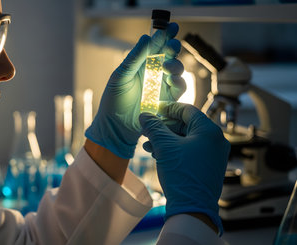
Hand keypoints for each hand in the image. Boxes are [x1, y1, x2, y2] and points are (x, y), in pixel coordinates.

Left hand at [85, 23, 184, 158]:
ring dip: (175, 64)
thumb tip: (147, 36)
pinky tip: (171, 80)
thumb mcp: (121, 75)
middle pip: (170, 55)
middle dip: (173, 47)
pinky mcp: (168, 100)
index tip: (172, 26)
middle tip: (172, 45)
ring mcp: (161, 86)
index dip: (165, 35)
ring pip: (177, 70)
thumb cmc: (113, 100)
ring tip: (166, 66)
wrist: (115, 126)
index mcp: (141, 64)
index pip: (155, 46)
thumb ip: (135, 57)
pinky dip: (178, 82)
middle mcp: (153, 73)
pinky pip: (179, 88)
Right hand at [139, 102, 229, 234]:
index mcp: (209, 131)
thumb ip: (154, 127)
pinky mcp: (208, 166)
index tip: (153, 109)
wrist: (193, 209)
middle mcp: (216, 141)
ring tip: (149, 145)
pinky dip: (174, 150)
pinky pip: (190, 151)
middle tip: (148, 130)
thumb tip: (145, 115)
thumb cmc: (182, 175)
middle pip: (186, 125)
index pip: (187, 110)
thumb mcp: (164, 146)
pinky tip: (159, 155)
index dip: (168, 108)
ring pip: (186, 139)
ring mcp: (213, 155)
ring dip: (166, 140)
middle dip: (164, 127)